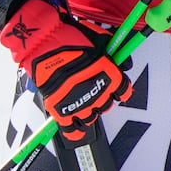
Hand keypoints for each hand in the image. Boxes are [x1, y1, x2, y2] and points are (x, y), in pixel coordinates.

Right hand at [0, 0, 130, 139]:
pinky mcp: (60, 108)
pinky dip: (74, 132)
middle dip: (104, 99)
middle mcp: (98, 92)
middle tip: (97, 92)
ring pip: (91, 117)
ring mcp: (79, 102)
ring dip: (90, 112)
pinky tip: (77, 133)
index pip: (124, 91)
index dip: (122, 90)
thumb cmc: (74, 38)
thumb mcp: (101, 41)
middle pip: (107, 105)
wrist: (46, 42)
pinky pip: (69, 128)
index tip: (119, 90)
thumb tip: (124, 63)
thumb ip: (114, 54)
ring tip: (85, 105)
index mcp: (110, 75)